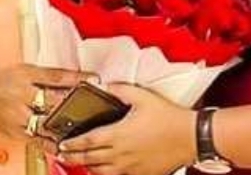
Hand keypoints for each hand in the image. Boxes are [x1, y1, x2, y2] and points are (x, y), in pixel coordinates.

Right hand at [0, 64, 92, 140]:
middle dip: (74, 104)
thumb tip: (77, 78)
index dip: (77, 78)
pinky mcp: (15, 132)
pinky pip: (36, 140)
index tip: (95, 79)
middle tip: (94, 105)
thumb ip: (49, 76)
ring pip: (46, 123)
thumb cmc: (3, 80)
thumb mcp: (25, 70)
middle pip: (52, 101)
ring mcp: (18, 116)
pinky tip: (65, 146)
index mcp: (25, 75)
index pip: (55, 76)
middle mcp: (21, 96)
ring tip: (84, 127)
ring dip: (66, 125)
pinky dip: (52, 143)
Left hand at [57, 84, 196, 174]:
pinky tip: (105, 169)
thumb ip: (120, 89)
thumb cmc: (168, 117)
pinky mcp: (140, 174)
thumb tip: (104, 85)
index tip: (62, 144)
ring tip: (80, 162)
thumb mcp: (143, 96)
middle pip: (89, 158)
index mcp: (118, 134)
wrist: (189, 137)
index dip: (72, 143)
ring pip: (101, 171)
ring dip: (87, 166)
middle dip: (73, 156)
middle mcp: (121, 154)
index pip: (87, 141)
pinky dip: (105, 173)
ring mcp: (130, 167)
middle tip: (62, 155)